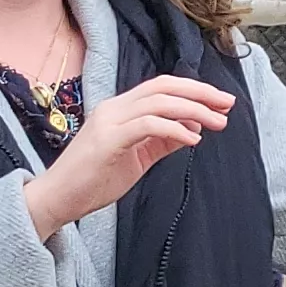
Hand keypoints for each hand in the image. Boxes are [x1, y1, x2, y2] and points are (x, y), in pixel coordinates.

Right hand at [25, 76, 234, 238]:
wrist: (57, 199)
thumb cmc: (94, 180)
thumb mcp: (137, 157)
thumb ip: (162, 142)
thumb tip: (193, 129)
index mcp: (120, 109)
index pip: (162, 87)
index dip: (194, 90)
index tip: (221, 102)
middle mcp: (114, 108)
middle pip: (163, 87)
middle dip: (200, 92)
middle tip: (228, 104)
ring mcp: (109, 121)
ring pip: (159, 102)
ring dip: (194, 110)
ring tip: (218, 122)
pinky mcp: (107, 140)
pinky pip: (148, 125)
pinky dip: (174, 128)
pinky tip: (193, 139)